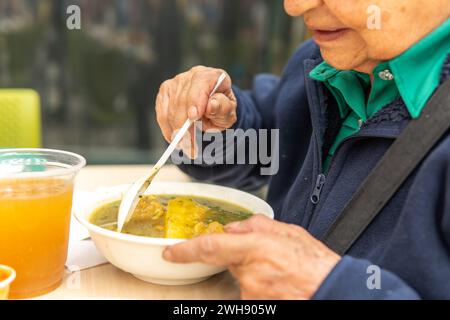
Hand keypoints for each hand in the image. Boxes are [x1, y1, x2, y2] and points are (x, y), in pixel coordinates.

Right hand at [155, 66, 237, 157]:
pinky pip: (162, 115)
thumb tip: (211, 104)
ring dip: (177, 132)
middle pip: (182, 100)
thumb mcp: (229, 112)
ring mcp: (175, 83)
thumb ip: (223, 108)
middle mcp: (192, 76)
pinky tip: (176, 141)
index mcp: (211, 76)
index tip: (194, 118)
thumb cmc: (221, 109)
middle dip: (186, 126)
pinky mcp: (164, 94)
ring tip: (187, 148)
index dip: (195, 100)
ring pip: (170, 110)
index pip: (200, 83)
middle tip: (191, 146)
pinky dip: (168, 130)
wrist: (212, 109)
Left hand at [163, 215, 340, 299]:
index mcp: (256, 248)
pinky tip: (278, 280)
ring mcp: (251, 292)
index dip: (186, 250)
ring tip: (279, 270)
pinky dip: (259, 283)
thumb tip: (234, 226)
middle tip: (266, 256)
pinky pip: (249, 290)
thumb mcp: (290, 232)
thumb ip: (257, 226)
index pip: (210, 247)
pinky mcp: (255, 304)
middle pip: (228, 260)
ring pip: (241, 276)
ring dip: (253, 270)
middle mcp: (250, 272)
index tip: (171, 252)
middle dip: (240, 255)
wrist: (333, 291)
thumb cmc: (316, 264)